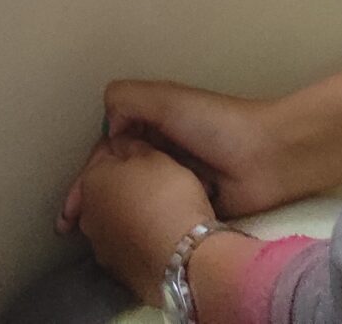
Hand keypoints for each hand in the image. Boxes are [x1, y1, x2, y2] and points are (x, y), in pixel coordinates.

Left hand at [68, 136, 215, 301]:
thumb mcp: (155, 157)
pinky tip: (158, 235)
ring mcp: (100, 247)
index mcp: (92, 181)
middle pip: (105, 190)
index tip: (144, 149)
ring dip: (130, 213)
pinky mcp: (117, 271)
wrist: (180, 256)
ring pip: (115, 220)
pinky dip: (138, 237)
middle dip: (124, 184)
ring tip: (159, 210)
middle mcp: (87, 216)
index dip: (125, 148)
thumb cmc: (166, 197)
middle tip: (151, 180)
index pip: (103, 155)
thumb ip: (132, 145)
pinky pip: (127, 244)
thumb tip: (120, 143)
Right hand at [76, 79, 295, 221]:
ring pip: (137, 198)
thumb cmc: (216, 125)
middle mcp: (161, 151)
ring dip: (116, 214)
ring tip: (93, 239)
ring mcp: (176, 181)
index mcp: (153, 123)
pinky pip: (161, 215)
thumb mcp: (168, 100)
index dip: (88, 174)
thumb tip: (106, 129)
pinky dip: (144, 224)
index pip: (109, 149)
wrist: (268, 159)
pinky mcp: (191, 205)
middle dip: (94, 199)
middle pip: (118, 177)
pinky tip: (126, 242)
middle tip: (73, 226)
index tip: (73, 203)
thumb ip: (129, 99)